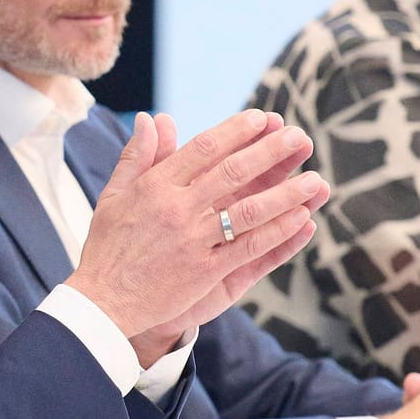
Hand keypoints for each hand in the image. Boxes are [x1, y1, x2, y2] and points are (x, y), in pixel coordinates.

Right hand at [68, 109, 325, 361]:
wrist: (102, 301)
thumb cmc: (108, 246)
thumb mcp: (115, 195)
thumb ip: (137, 155)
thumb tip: (150, 117)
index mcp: (155, 186)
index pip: (204, 148)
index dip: (236, 131)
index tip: (262, 118)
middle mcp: (176, 209)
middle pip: (233, 173)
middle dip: (271, 153)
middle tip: (301, 137)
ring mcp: (193, 241)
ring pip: (250, 211)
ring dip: (287, 194)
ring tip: (317, 181)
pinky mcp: (205, 272)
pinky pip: (249, 248)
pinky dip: (278, 233)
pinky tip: (302, 220)